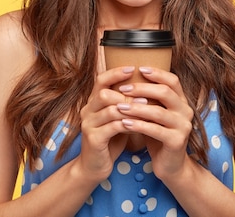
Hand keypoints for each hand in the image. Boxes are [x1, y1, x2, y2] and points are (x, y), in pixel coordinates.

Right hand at [76, 66, 135, 181]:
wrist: (95, 167)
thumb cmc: (110, 140)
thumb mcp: (117, 118)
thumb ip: (125, 103)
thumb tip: (146, 86)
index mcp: (93, 102)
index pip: (101, 79)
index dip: (116, 72)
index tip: (134, 67)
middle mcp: (87, 110)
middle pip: (103, 92)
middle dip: (126, 92)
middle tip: (145, 94)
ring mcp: (88, 124)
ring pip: (109, 109)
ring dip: (130, 107)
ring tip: (146, 107)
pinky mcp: (93, 139)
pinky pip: (112, 127)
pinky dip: (128, 124)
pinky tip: (140, 124)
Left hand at [116, 67, 194, 179]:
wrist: (170, 165)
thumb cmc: (158, 136)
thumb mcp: (154, 114)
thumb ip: (148, 99)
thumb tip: (127, 78)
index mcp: (181, 101)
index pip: (173, 80)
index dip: (157, 73)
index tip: (138, 68)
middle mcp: (186, 111)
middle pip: (165, 92)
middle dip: (142, 89)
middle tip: (123, 88)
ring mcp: (183, 127)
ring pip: (158, 112)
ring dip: (136, 108)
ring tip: (119, 106)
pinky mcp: (177, 141)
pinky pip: (155, 130)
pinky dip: (139, 126)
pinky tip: (125, 123)